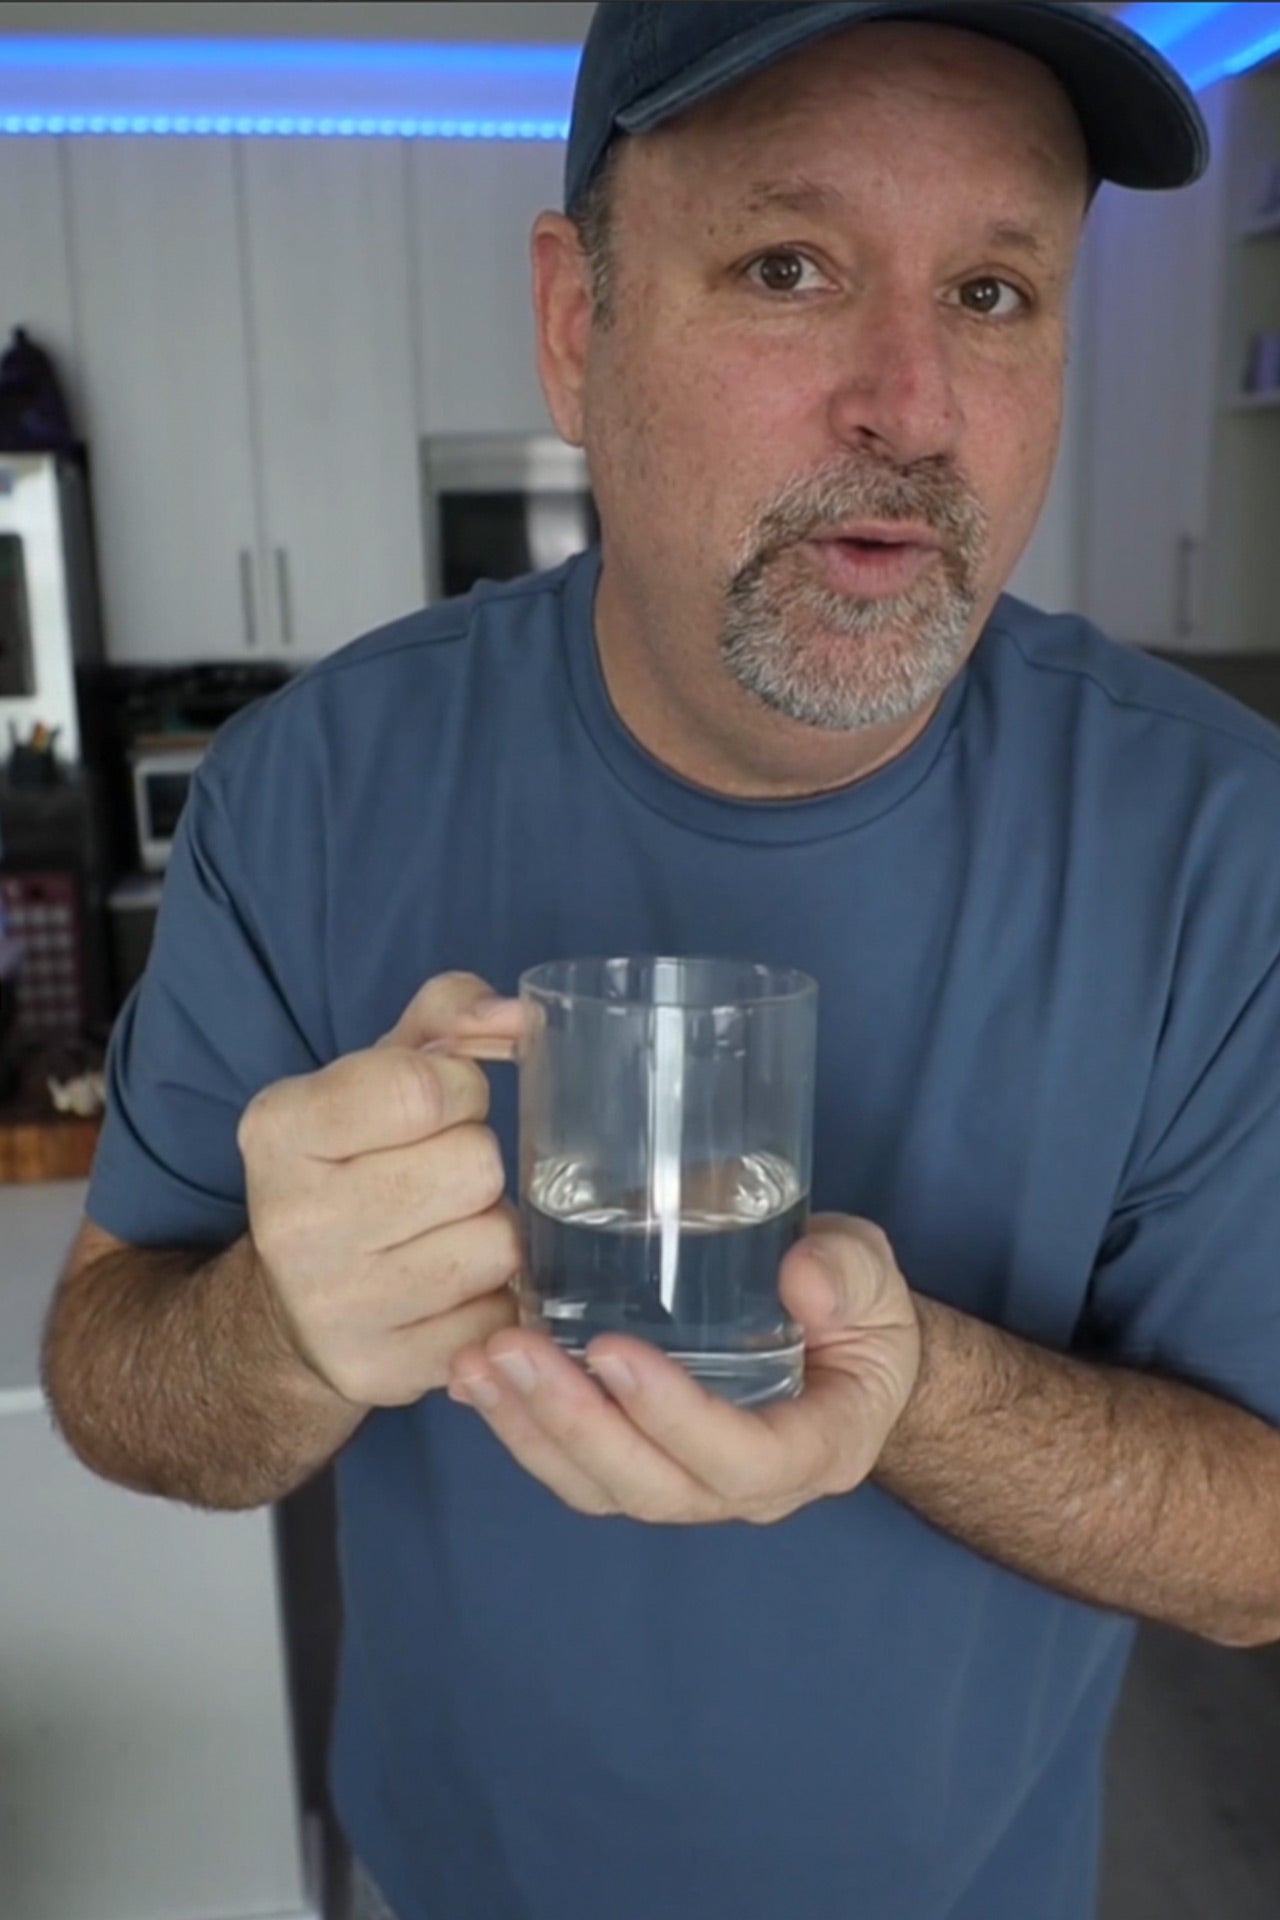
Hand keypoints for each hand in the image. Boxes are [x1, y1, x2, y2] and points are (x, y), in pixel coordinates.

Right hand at [237, 972, 524, 1406]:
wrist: (290, 1306)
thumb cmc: (354, 1165)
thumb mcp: (379, 1072)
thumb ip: (451, 1015)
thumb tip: (523, 1018)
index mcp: (280, 1129)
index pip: (425, 1087)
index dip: (459, 1088)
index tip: (436, 1107)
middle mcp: (293, 1221)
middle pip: (474, 1165)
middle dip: (476, 1163)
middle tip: (440, 1178)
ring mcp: (334, 1307)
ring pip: (499, 1244)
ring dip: (493, 1232)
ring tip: (446, 1232)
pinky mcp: (381, 1371)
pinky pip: (501, 1317)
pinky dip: (494, 1299)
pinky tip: (450, 1288)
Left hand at [447, 1215, 920, 1523]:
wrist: (841, 1344)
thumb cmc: (856, 1313)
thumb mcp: (872, 1280)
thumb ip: (848, 1274)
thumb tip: (804, 1275)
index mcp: (814, 1449)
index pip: (742, 1461)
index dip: (675, 1416)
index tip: (613, 1351)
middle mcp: (744, 1489)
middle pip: (650, 1486)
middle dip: (573, 1423)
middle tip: (513, 1351)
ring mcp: (685, 1484)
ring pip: (598, 1487)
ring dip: (530, 1429)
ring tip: (478, 1364)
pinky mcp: (638, 1463)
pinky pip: (573, 1468)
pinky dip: (518, 1428)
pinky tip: (472, 1378)